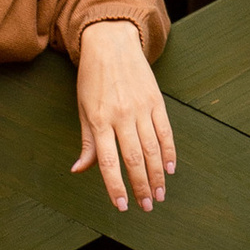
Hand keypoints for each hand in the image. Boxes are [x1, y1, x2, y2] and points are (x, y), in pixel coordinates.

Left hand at [73, 17, 175, 212]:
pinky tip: (170, 168)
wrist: (111, 42)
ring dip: (157, 176)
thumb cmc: (92, 78)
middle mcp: (121, 116)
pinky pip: (165, 132)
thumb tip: (79, 170)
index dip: (115, 187)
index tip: (122, 206)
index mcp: (99, 120)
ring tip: (160, 195)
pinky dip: (169, 152)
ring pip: (152, 149)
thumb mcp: (82, 108)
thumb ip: (86, 142)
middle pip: (134, 159)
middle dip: (141, 187)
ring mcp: (140, 108)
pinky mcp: (155, 101)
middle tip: (147, 206)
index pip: (108, 162)